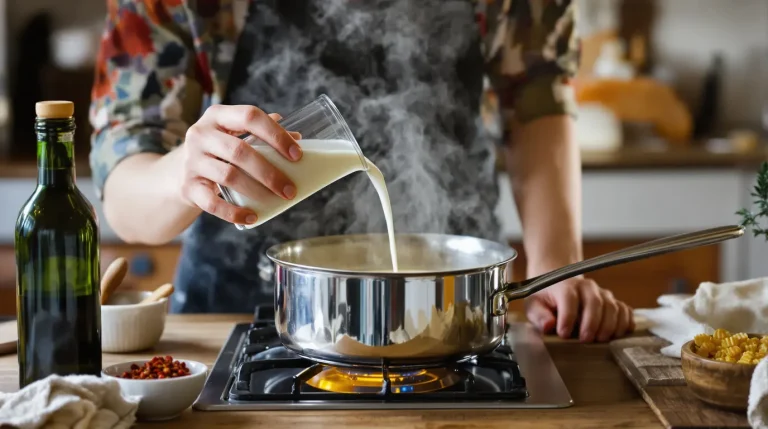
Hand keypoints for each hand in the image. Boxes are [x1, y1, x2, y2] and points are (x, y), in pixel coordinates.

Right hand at [179, 105, 302, 224]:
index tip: (297, 155)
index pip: (250, 116)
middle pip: (239, 151)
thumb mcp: (235, 134)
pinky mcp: (188, 187)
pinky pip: (212, 203)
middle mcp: (200, 134)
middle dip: (270, 172)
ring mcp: (192, 161)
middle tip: (291, 189)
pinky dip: (233, 212)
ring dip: (257, 191)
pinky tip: (252, 217)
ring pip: (228, 176)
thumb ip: (262, 133)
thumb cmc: (219, 150)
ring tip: (278, 200)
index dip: (276, 135)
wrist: (181, 171)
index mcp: (217, 116)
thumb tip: (297, 137)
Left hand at [524, 277, 634, 341]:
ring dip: (610, 325)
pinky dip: (625, 322)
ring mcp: (602, 294)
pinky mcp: (613, 302)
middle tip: (586, 340)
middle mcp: (586, 287)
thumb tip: (549, 326)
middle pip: (595, 302)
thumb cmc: (546, 298)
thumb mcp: (534, 305)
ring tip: (601, 340)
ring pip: (613, 306)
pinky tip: (618, 334)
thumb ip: (539, 315)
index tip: (564, 334)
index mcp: (565, 286)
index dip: (568, 317)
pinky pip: (625, 310)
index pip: (569, 298)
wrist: (558, 284)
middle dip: (592, 323)